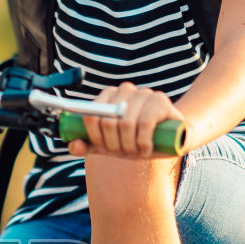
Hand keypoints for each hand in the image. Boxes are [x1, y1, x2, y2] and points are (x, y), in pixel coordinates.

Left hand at [69, 82, 185, 158]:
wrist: (172, 137)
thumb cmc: (136, 139)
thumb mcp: (110, 145)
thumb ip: (89, 145)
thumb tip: (73, 146)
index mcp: (108, 96)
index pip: (91, 115)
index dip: (95, 138)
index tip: (105, 149)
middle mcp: (125, 90)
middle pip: (107, 121)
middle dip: (114, 145)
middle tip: (124, 153)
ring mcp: (143, 93)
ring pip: (125, 124)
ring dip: (129, 146)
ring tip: (137, 152)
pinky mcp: (161, 101)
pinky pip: (144, 124)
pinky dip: (143, 143)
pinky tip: (147, 149)